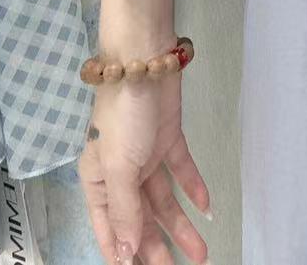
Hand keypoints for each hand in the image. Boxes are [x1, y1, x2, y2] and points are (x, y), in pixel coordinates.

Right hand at [79, 65, 210, 264]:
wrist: (144, 60)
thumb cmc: (122, 115)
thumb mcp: (119, 166)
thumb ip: (124, 210)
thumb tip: (125, 251)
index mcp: (99, 181)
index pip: (110, 229)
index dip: (124, 254)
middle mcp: (121, 173)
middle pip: (141, 219)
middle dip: (159, 247)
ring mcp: (146, 155)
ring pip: (164, 200)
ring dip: (182, 225)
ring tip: (202, 251)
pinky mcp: (168, 138)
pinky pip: (181, 171)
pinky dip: (194, 189)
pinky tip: (207, 209)